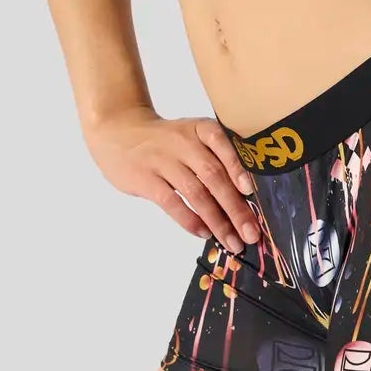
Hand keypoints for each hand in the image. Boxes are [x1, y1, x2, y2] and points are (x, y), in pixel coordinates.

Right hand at [83, 103, 260, 252]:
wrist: (118, 132)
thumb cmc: (166, 141)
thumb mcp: (191, 136)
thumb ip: (215, 157)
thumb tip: (246, 197)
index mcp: (200, 129)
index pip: (224, 146)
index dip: (238, 168)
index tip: (251, 192)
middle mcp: (184, 142)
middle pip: (214, 176)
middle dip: (235, 207)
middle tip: (251, 233)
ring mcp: (163, 161)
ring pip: (195, 193)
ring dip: (217, 220)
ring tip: (232, 241)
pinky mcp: (146, 179)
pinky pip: (171, 202)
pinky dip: (189, 220)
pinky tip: (204, 233)